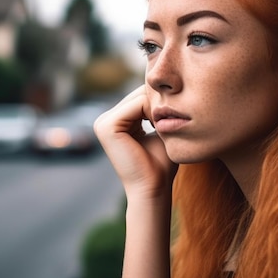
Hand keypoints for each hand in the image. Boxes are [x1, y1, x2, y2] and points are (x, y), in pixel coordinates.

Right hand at [94, 85, 176, 199]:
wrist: (153, 189)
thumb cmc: (160, 165)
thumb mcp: (160, 131)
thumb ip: (158, 111)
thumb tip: (166, 88)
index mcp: (115, 122)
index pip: (141, 96)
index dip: (161, 104)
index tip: (174, 121)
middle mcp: (105, 120)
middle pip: (140, 94)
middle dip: (160, 105)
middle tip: (174, 122)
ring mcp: (103, 122)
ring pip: (140, 97)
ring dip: (159, 109)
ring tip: (167, 128)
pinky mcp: (107, 126)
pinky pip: (137, 105)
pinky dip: (153, 113)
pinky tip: (160, 128)